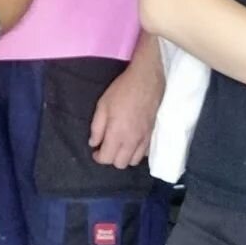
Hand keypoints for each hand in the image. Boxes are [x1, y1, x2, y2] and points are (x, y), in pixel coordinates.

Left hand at [89, 52, 164, 169]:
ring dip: (124, 157)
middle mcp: (132, 140)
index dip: (98, 157)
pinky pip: (144, 153)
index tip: (95, 150)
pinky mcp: (152, 134)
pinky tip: (131, 142)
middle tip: (106, 147)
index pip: (107, 158)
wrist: (146, 80)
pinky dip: (136, 152)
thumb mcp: (102, 106)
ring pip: (133, 161)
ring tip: (119, 145)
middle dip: (110, 158)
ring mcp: (144, 139)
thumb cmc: (122, 91)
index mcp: (117, 133)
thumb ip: (97, 128)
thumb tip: (94, 143)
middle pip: (120, 164)